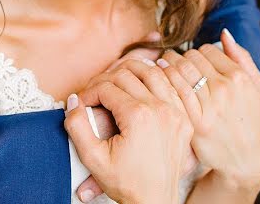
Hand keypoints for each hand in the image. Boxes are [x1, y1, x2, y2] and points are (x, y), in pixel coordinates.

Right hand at [66, 60, 191, 203]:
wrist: (155, 201)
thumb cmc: (125, 182)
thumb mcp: (92, 158)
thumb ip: (77, 126)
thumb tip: (74, 100)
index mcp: (138, 117)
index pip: (106, 87)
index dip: (89, 92)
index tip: (82, 102)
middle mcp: (161, 109)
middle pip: (127, 75)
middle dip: (105, 79)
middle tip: (95, 91)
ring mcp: (176, 112)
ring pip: (152, 72)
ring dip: (131, 70)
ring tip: (115, 79)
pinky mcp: (185, 118)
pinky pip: (172, 85)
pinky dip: (157, 77)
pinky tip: (144, 77)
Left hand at [158, 29, 259, 198]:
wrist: (245, 160)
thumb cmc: (252, 121)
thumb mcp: (258, 88)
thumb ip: (242, 58)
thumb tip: (224, 33)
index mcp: (239, 77)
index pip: (207, 50)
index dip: (198, 53)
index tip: (193, 60)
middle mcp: (225, 89)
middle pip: (191, 58)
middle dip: (180, 57)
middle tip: (172, 60)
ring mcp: (209, 106)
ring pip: (179, 70)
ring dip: (168, 64)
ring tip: (163, 65)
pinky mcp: (195, 121)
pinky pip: (174, 91)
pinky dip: (163, 80)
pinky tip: (158, 79)